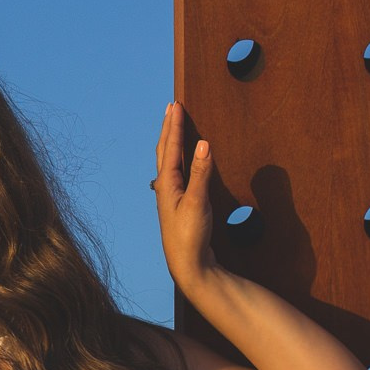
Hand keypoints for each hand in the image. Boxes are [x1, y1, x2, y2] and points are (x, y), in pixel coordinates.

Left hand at [153, 101, 222, 292]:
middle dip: (169, 128)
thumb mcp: (197, 202)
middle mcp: (165, 187)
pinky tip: (184, 161)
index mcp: (167, 183)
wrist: (187, 265)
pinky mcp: (180, 203)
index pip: (171, 147)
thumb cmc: (189, 236)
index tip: (176, 105)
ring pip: (169, 161)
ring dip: (172, 141)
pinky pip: (177, 172)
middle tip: (172, 107)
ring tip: (175, 126)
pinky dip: (180, 158)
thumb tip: (204, 144)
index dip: (174, 125)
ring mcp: (171, 195)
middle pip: (165, 150)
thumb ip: (201, 173)